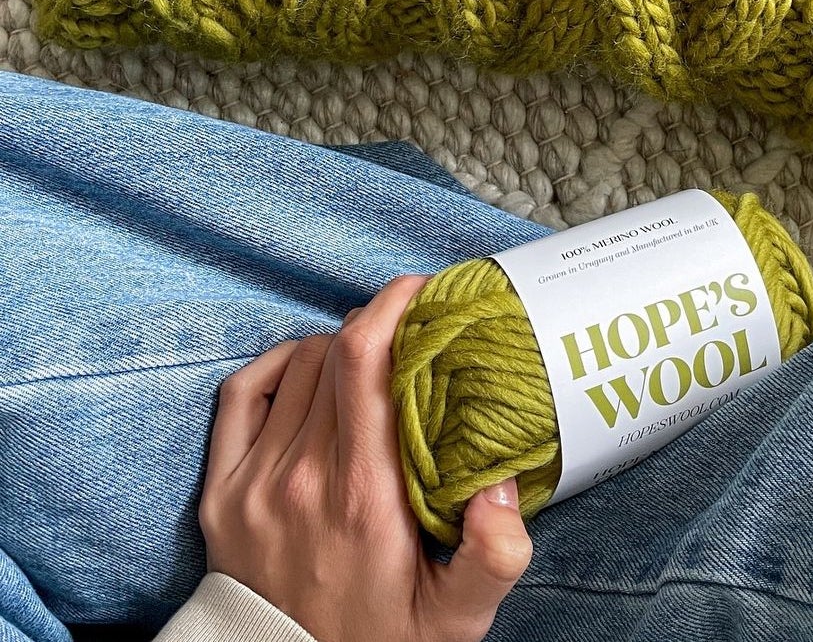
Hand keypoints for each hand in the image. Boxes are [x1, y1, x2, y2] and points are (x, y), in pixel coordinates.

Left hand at [199, 275, 531, 641]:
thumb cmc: (379, 640)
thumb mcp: (453, 619)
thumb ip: (492, 556)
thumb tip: (503, 485)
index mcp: (364, 495)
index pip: (368, 361)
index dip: (394, 307)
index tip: (424, 294)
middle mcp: (304, 476)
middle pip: (337, 351)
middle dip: (378, 325)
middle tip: (410, 332)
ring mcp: (255, 480)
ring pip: (299, 363)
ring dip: (338, 347)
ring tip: (369, 361)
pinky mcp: (221, 490)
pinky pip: (242, 391)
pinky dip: (278, 364)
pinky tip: (309, 369)